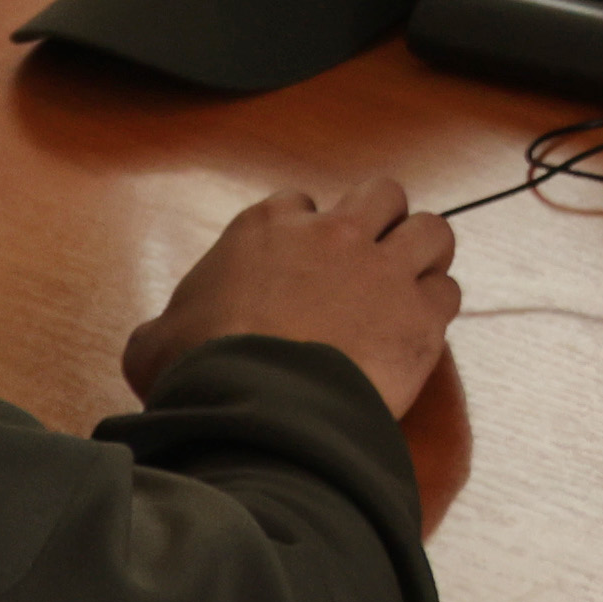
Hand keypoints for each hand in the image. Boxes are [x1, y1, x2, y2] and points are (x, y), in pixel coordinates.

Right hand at [129, 174, 464, 421]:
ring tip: (412, 282)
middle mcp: (333, 235)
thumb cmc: (202, 371)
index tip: (306, 260)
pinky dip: (436, 307)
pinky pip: (447, 291)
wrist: (258, 406)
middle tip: (374, 256)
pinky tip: (419, 329)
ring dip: (424, 253)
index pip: (299, 204)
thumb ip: (164, 326)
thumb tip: (157, 340)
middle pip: (382, 195)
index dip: (307, 230)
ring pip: (432, 230)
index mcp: (267, 229)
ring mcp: (383, 269)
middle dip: (382, 220)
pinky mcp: (419, 314)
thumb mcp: (155, 342)